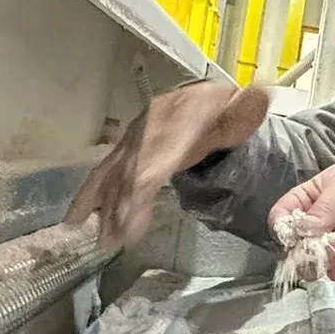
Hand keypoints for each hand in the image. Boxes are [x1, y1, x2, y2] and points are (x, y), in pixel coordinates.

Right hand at [66, 82, 270, 247]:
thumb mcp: (240, 110)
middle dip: (121, 203)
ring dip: (105, 206)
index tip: (137, 205)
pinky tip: (75, 220)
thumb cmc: (224, 111)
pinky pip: (103, 174)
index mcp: (177, 116)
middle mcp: (149, 127)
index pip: (158, 150)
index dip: (144, 177)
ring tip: (103, 239)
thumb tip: (259, 94)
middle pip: (132, 168)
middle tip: (116, 237)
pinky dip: (88, 197)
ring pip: (115, 173)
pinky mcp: (125, 152)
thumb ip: (248, 109)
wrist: (204, 101)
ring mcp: (134, 140)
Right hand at [267, 150, 334, 280]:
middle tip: (313, 245)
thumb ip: (325, 207)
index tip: (290, 232)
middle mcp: (316, 227)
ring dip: (321, 261)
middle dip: (300, 251)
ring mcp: (334, 245)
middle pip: (294, 249)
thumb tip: (302, 230)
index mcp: (307, 202)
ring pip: (313, 266)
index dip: (281, 228)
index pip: (282, 219)